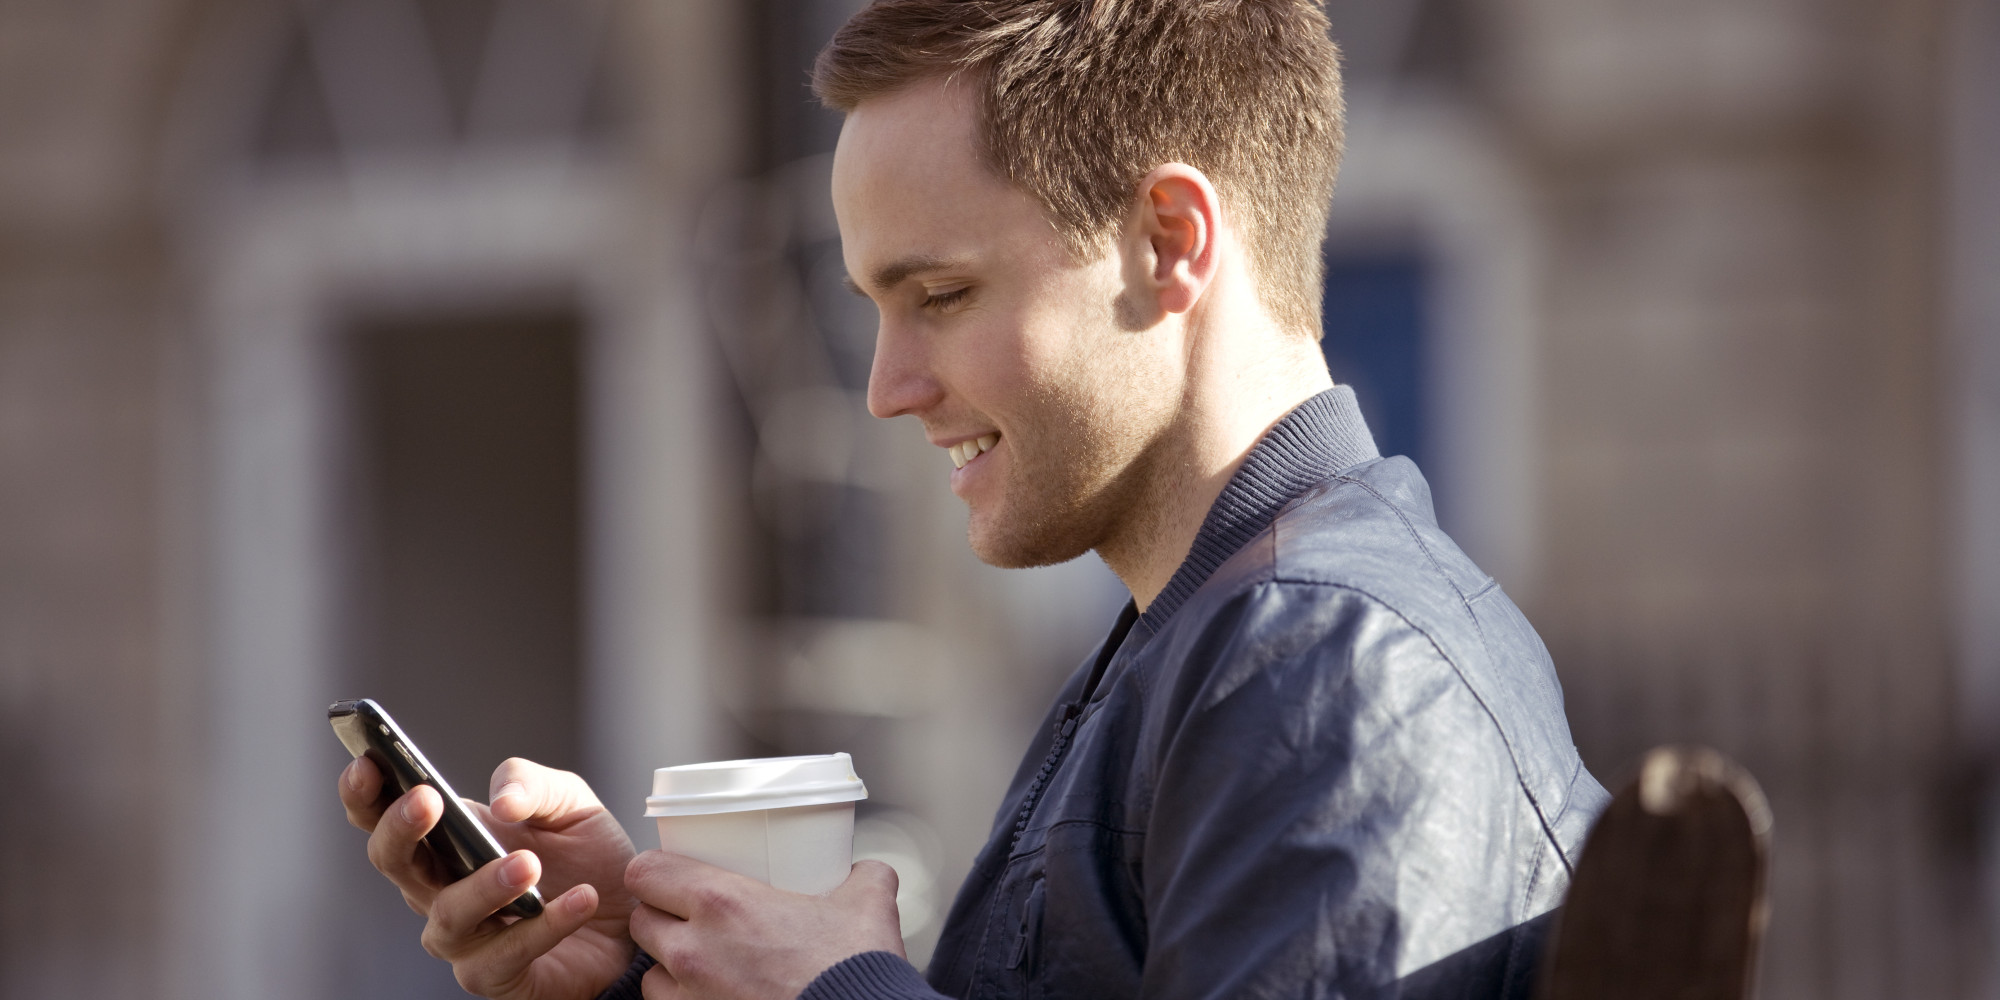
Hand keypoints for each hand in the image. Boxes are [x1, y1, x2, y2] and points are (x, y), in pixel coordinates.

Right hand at [339, 755, 639, 998]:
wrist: (632, 912)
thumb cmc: (586, 855)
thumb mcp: (568, 802)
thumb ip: (531, 784)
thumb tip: (499, 800)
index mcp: (444, 839)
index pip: (382, 815)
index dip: (364, 792)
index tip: (368, 762)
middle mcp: (439, 889)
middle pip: (394, 863)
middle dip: (402, 829)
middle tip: (429, 800)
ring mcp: (463, 937)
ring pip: (449, 916)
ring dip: (485, 886)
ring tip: (529, 863)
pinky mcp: (496, 975)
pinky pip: (507, 953)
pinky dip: (545, 926)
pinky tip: (580, 900)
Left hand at [624, 852, 905, 999]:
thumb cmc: (854, 969)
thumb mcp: (868, 904)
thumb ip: (864, 877)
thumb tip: (868, 872)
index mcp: (721, 902)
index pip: (645, 872)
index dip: (654, 872)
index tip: (671, 874)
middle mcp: (694, 950)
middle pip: (641, 922)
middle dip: (661, 918)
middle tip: (692, 917)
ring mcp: (690, 998)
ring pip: (649, 974)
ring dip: (668, 967)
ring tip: (703, 965)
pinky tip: (712, 997)